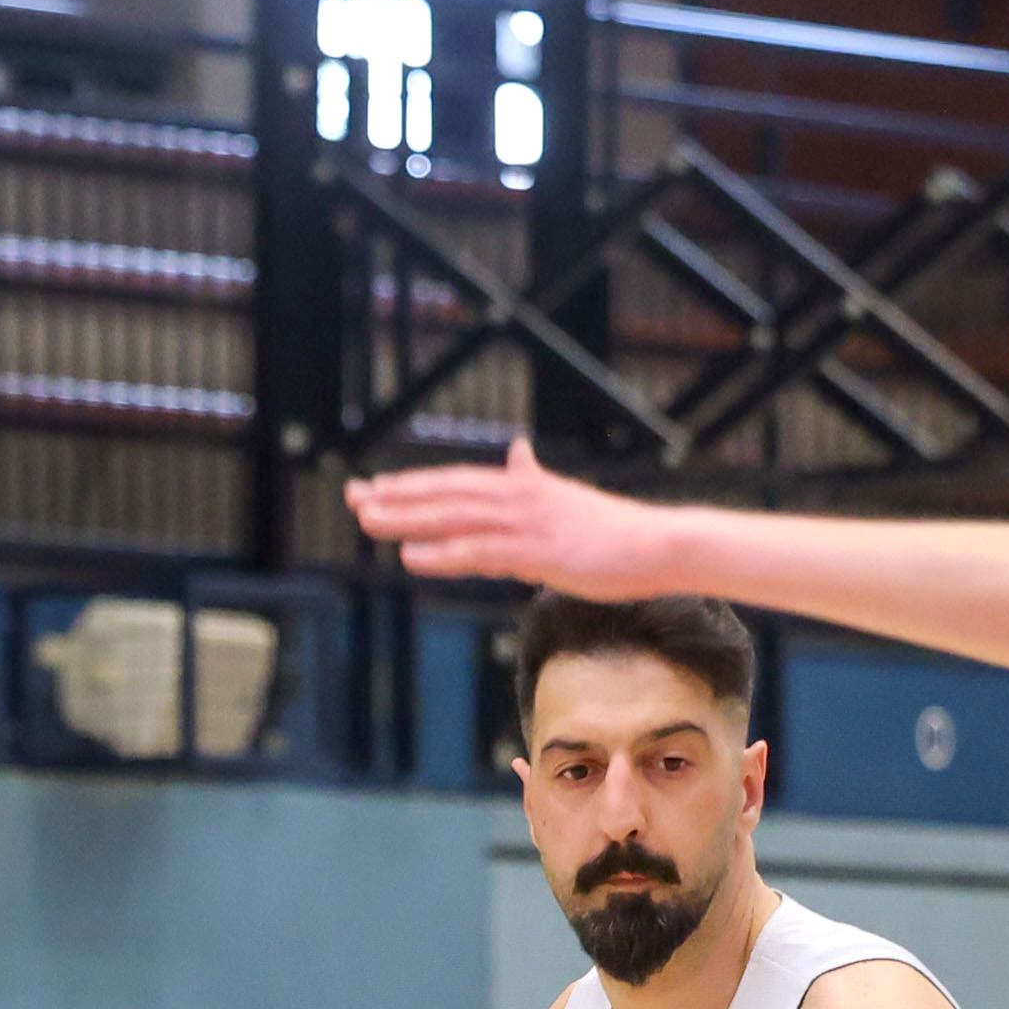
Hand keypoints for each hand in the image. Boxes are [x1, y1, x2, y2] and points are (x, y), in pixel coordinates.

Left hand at [343, 438, 672, 593]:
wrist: (656, 545)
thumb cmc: (616, 532)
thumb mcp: (567, 497)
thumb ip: (535, 478)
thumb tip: (519, 453)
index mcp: (522, 485)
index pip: (457, 480)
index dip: (414, 483)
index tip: (375, 487)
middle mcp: (517, 496)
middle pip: (445, 492)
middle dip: (396, 495)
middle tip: (353, 497)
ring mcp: (525, 523)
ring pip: (453, 517)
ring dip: (407, 518)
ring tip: (366, 521)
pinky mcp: (536, 552)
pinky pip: (477, 551)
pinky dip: (441, 552)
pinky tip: (409, 555)